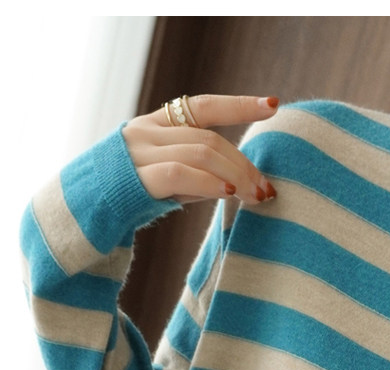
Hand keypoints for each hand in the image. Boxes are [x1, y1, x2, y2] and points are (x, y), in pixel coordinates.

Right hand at [122, 94, 278, 205]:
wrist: (82, 212)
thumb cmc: (132, 196)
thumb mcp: (168, 177)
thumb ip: (198, 172)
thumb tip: (244, 183)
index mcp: (159, 123)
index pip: (205, 106)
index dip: (240, 104)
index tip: (273, 105)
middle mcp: (149, 131)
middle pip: (210, 138)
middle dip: (244, 164)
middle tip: (267, 189)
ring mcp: (140, 152)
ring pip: (200, 153)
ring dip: (235, 176)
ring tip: (256, 196)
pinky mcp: (137, 178)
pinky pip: (180, 174)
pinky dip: (208, 183)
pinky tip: (228, 193)